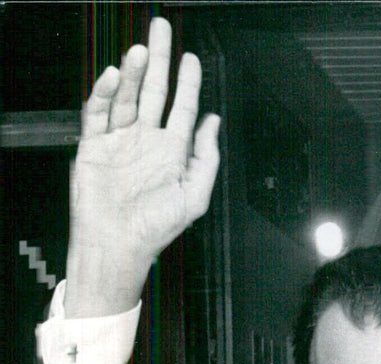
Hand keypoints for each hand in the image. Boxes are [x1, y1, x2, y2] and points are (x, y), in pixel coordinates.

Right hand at [65, 17, 219, 316]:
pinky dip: (104, 93)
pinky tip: (112, 77)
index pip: (181, 108)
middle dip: (158, 61)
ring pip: (126, 97)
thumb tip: (213, 122)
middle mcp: (146, 141)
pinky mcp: (94, 145)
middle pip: (153, 92)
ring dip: (132, 72)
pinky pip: (97, 112)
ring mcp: (119, 141)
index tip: (191, 58)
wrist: (118, 246)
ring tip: (140, 50)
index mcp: (171, 152)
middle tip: (160, 28)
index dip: (188, 82)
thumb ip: (207, 158)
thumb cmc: (156, 229)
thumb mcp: (195, 196)